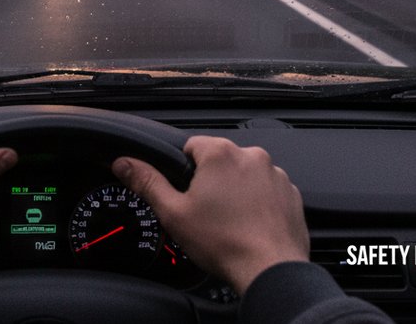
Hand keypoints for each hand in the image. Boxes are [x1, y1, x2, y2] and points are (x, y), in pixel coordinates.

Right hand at [113, 136, 308, 293]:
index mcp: (220, 153)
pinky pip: (268, 191)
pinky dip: (258, 203)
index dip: (184, 171)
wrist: (270, 269)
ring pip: (245, 175)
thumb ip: (147, 182)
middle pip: (220, 160)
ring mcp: (275, 174)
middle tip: (206, 212)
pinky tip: (249, 225)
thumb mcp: (173, 212)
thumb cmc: (224, 243)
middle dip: (211, 182)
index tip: (186, 193)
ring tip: (230, 222)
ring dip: (236, 191)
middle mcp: (251, 156)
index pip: (191, 146)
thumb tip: (124, 163)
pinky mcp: (291, 193)